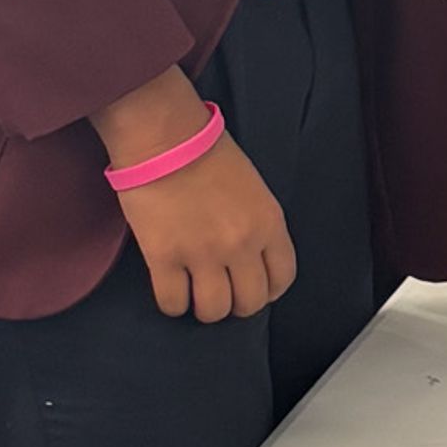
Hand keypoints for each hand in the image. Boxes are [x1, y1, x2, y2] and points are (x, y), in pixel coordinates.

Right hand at [93, 69, 294, 320]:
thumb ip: (257, 223)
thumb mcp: (252, 187)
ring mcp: (203, 254)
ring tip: (195, 294)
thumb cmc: (206, 150)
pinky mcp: (164, 258)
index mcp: (269, 223)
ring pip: (213, 311)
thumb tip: (250, 254)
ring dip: (204, 308)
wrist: (165, 136)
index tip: (253, 287)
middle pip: (249, 303)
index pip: (282, 278)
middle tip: (221, 293)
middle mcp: (242, 244)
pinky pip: (173, 303)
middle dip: (236, 304)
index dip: (267, 290)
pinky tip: (172, 290)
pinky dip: (173, 303)